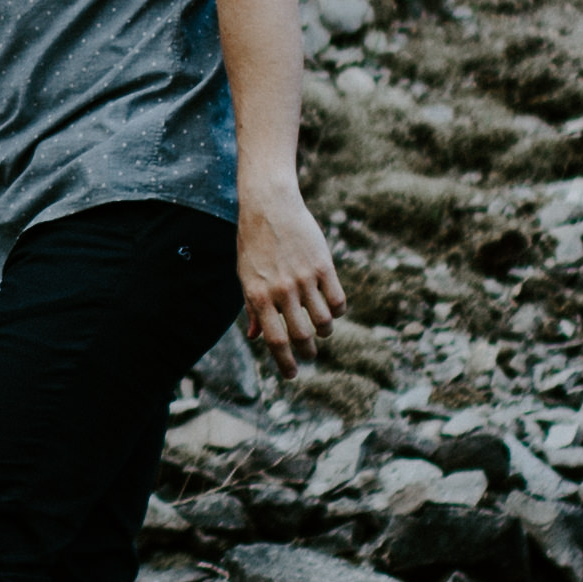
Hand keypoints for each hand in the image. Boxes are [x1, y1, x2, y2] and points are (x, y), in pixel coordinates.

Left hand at [237, 181, 344, 372]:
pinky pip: (337, 300)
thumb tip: (254, 337)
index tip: (292, 375)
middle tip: (309, 354)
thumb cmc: (253, 243)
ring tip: (320, 330)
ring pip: (323, 320)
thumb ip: (252, 308)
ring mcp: (304, 278)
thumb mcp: (245, 276)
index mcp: (258, 296)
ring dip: (324, 331)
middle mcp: (281, 290)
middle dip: (308, 352)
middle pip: (302, 336)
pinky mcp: (323, 265)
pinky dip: (337, 311)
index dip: (285, 363)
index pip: (275, 341)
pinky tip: (332, 310)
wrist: (269, 206)